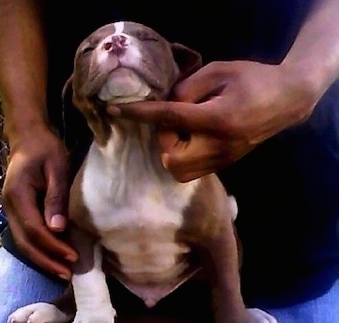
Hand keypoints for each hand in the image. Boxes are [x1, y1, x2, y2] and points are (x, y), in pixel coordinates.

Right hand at [2, 126, 76, 278]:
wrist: (29, 137)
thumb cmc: (46, 149)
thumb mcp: (57, 168)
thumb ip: (56, 197)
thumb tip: (58, 228)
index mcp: (18, 195)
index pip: (35, 229)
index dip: (53, 246)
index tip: (73, 257)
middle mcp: (10, 206)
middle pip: (25, 242)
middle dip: (47, 260)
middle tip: (67, 274)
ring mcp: (11, 209)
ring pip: (23, 241)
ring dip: (42, 258)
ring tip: (62, 271)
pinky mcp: (18, 209)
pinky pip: (25, 234)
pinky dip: (39, 248)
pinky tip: (54, 254)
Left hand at [109, 60, 317, 181]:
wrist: (286, 101)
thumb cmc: (254, 79)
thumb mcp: (219, 72)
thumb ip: (187, 88)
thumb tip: (165, 103)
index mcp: (217, 119)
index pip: (170, 119)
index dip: (140, 113)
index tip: (115, 110)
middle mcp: (218, 146)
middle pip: (171, 159)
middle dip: (163, 140)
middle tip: (173, 121)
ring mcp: (222, 160)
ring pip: (179, 170)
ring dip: (171, 151)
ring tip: (183, 131)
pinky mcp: (224, 165)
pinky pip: (191, 171)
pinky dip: (182, 156)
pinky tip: (190, 138)